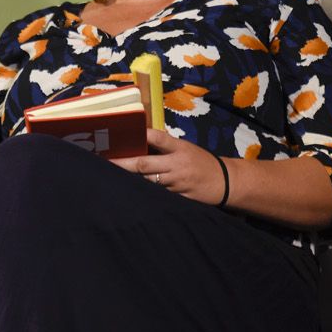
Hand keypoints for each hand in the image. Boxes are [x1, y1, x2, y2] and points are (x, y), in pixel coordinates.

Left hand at [111, 129, 228, 205]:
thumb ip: (167, 147)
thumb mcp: (187, 149)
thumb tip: (143, 140)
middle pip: (144, 164)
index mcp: (180, 148)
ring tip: (112, 179)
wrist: (225, 182)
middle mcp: (176, 165)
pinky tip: (132, 194)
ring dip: (131, 181)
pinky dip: (146, 194)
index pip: (158, 138)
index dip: (142, 135)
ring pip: (148, 182)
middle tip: (106, 162)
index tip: (125, 133)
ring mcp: (176, 183)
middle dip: (123, 164)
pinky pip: (157, 196)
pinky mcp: (178, 198)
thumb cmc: (203, 163)